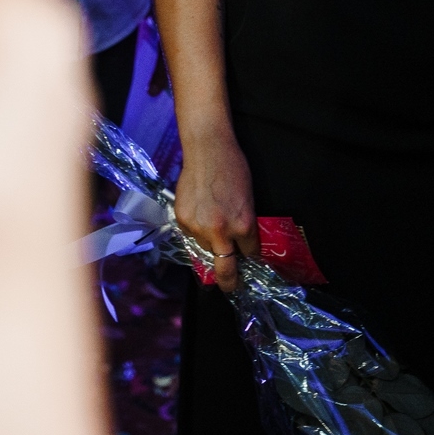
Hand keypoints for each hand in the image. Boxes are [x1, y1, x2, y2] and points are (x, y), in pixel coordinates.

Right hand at [174, 129, 258, 290]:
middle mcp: (221, 231)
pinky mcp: (182, 220)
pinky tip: (200, 212)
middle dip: (230, 282)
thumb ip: (243, 223)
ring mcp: (199, 228)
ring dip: (211, 243)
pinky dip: (197, 229)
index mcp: (243, 225)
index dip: (250, 255)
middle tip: (231, 286)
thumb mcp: (248, 199)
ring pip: (206, 250)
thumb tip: (240, 243)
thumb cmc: (233, 168)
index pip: (250, 254)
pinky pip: (191, 235)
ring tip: (212, 222)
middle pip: (225, 269)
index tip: (248, 259)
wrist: (207, 149)